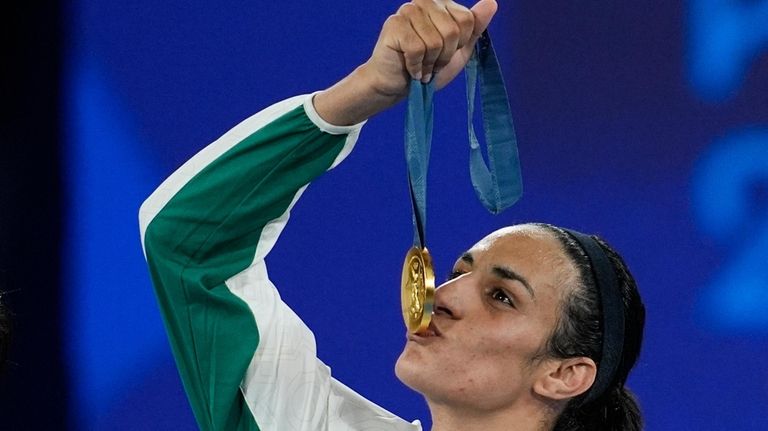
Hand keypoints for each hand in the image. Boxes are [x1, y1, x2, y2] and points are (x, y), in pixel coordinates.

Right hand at [313, 0, 496, 125]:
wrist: (396, 86)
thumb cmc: (427, 67)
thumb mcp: (459, 50)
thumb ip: (475, 27)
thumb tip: (492, 2)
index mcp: (442, 3)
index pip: (467, 20)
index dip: (460, 44)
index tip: (446, 53)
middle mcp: (425, 1)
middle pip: (452, 31)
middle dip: (445, 56)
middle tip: (432, 63)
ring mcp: (408, 10)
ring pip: (435, 42)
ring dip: (430, 63)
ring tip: (421, 66)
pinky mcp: (394, 25)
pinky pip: (418, 48)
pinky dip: (416, 66)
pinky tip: (411, 69)